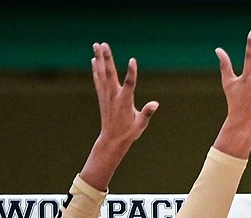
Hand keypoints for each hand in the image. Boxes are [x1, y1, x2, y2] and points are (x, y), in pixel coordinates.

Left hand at [78, 42, 158, 190]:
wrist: (111, 139)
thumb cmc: (129, 132)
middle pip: (109, 73)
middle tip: (103, 44)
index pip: (129, 84)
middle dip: (107, 58)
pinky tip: (95, 60)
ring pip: (101, 73)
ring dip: (99, 58)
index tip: (133, 60)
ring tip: (96, 45)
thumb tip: (155, 104)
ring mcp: (106, 95)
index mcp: (124, 101)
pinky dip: (96, 69)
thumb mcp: (141, 124)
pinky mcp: (102, 96)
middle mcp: (113, 95)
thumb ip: (147, 113)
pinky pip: (98, 79)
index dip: (131, 72)